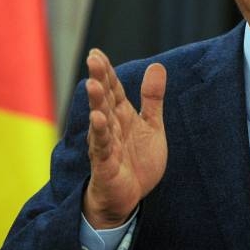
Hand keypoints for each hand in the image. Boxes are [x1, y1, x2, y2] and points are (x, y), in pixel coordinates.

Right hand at [82, 48, 166, 228]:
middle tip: (93, 58)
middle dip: (99, 79)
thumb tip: (157, 66)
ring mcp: (106, 144)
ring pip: (100, 119)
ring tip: (92, 84)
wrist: (130, 197)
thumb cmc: (137, 160)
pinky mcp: (105, 163)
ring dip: (96, 102)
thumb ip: (152, 98)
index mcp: (121, 115)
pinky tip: (97, 118)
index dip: (107, 71)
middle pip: (104, 99)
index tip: (97, 53)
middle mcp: (110, 126)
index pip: (112, 88)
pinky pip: (102, 146)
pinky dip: (101, 132)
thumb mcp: (151, 125)